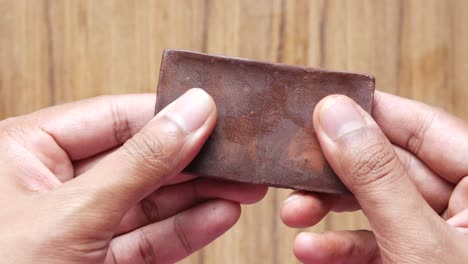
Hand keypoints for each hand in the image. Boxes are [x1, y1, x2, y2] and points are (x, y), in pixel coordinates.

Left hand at [0, 88, 266, 263]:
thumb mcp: (73, 213)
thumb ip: (140, 162)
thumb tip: (192, 114)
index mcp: (28, 151)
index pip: (114, 117)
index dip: (167, 114)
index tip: (213, 113)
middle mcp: (54, 184)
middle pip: (139, 160)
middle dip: (193, 162)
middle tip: (237, 157)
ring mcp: (78, 225)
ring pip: (150, 202)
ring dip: (198, 197)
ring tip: (240, 187)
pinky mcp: (96, 261)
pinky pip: (147, 239)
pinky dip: (184, 230)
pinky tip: (218, 215)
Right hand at [281, 92, 467, 262]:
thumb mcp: (417, 241)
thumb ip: (376, 177)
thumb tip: (336, 115)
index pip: (423, 127)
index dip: (370, 112)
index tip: (323, 106)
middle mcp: (464, 204)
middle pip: (389, 166)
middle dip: (335, 174)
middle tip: (297, 166)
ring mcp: (440, 234)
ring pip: (375, 203)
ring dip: (328, 210)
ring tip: (294, 212)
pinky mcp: (416, 259)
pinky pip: (376, 240)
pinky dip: (341, 245)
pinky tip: (311, 248)